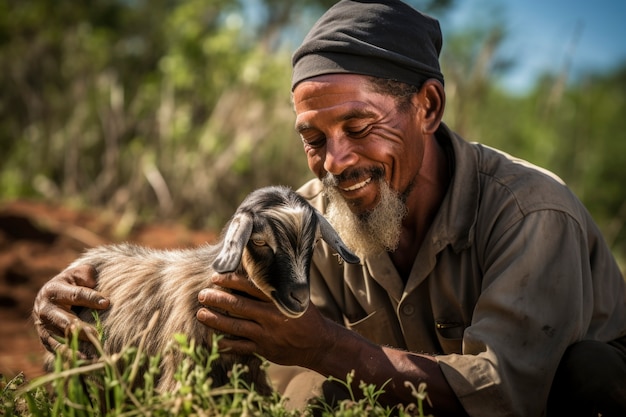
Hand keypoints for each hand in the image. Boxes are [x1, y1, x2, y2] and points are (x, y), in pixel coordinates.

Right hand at [32, 264, 108, 353]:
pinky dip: (68, 356)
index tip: (107, 303)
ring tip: (91, 354)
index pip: (75, 295)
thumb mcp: (78, 274)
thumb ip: (86, 275)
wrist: (52, 295)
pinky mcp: (45, 338)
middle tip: (97, 335)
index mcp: (54, 290)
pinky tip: (83, 362)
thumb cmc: (72, 282)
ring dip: (75, 346)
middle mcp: (45, 309)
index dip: (91, 298)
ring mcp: (43, 326)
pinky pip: (55, 349)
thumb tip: (93, 283)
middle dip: (81, 328)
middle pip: (65, 320)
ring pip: (60, 338)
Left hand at [197, 272, 334, 368]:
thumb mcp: (294, 298)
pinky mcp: (265, 350)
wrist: (319, 344)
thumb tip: (252, 275)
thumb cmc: (305, 317)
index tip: (215, 277)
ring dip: (215, 320)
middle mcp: (270, 316)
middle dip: (217, 300)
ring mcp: (266, 334)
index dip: (230, 281)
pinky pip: (242, 347)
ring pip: (235, 326)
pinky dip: (227, 344)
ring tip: (201, 314)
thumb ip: (274, 289)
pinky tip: (216, 340)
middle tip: (202, 295)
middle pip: (238, 306)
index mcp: (277, 300)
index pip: (249, 287)